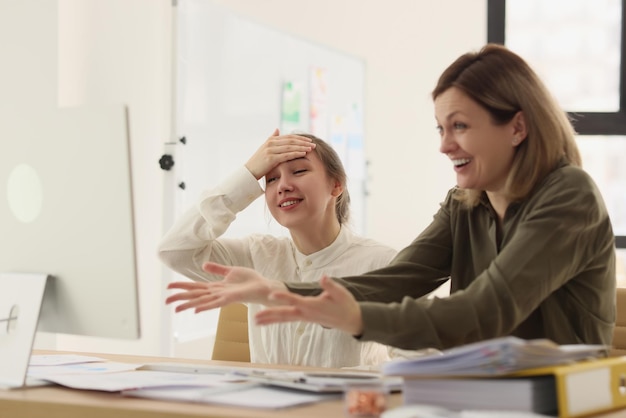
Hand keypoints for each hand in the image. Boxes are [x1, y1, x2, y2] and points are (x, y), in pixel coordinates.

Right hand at [165, 262, 286, 312]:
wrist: (263, 285)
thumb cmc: (249, 280)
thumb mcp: (230, 271)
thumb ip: (216, 269)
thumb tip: (203, 265)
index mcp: (216, 286)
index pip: (195, 286)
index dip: (182, 286)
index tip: (168, 286)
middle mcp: (216, 293)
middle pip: (195, 295)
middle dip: (180, 297)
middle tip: (165, 301)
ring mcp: (222, 297)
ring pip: (201, 301)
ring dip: (188, 304)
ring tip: (175, 309)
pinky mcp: (230, 299)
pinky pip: (215, 304)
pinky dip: (205, 307)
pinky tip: (196, 310)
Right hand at [245, 128, 315, 179]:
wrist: (249, 172)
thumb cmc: (258, 162)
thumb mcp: (265, 148)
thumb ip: (272, 138)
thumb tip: (277, 129)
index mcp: (271, 140)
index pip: (289, 137)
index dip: (300, 138)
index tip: (309, 141)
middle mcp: (271, 143)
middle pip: (291, 141)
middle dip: (303, 142)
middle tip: (313, 144)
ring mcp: (271, 150)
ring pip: (290, 147)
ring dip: (302, 147)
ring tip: (311, 149)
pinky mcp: (271, 158)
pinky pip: (286, 155)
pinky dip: (296, 153)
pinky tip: (303, 154)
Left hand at [254, 275, 363, 335]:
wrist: (350, 320)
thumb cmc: (345, 305)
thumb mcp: (341, 293)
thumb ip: (330, 286)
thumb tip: (323, 277)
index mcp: (312, 306)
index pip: (295, 300)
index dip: (283, 297)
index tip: (271, 294)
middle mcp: (306, 313)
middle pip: (285, 314)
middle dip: (270, 315)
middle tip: (255, 317)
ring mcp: (305, 317)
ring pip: (284, 318)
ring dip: (270, 319)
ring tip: (255, 321)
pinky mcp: (305, 318)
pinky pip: (288, 319)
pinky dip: (277, 319)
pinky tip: (268, 320)